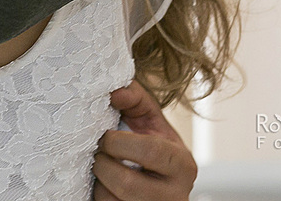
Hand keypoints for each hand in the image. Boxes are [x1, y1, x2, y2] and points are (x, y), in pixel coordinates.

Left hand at [93, 82, 196, 200]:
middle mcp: (175, 195)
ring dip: (98, 181)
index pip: (150, 151)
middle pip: (127, 183)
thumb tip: (114, 91)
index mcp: (182, 165)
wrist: (156, 177)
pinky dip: (98, 194)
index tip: (106, 136)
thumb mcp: (149, 118)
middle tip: (99, 152)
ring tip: (103, 167)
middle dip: (103, 163)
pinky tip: (104, 183)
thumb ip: (134, 96)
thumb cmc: (150, 144)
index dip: (118, 142)